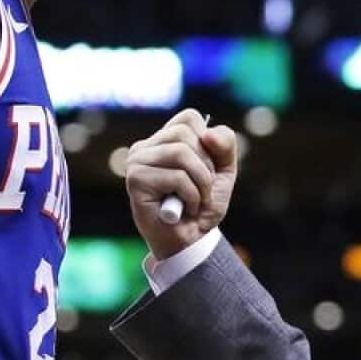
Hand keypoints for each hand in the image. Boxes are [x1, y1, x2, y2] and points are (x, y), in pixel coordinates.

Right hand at [125, 109, 237, 259]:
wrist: (191, 242)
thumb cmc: (202, 205)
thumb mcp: (223, 171)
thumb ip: (225, 145)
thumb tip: (208, 134)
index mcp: (162, 140)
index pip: (189, 117)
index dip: (208, 143)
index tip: (206, 169)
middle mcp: (145, 147)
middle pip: (185, 133)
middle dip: (206, 165)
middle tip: (202, 189)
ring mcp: (136, 163)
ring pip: (181, 152)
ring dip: (201, 182)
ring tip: (195, 200)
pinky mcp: (135, 181)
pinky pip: (177, 176)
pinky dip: (192, 195)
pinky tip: (185, 209)